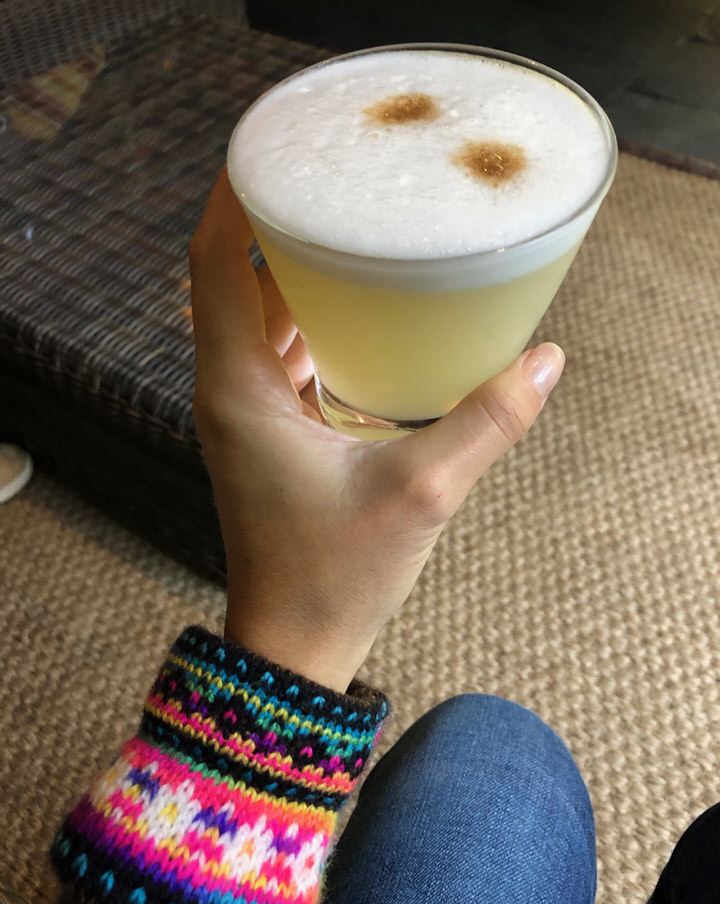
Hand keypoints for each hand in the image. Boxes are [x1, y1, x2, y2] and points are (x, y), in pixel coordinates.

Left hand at [189, 170, 564, 691]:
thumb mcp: (420, 493)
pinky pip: (273, 353)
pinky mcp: (265, 433)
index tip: (274, 151)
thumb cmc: (336, 576)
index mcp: (238, 389)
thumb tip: (544, 362)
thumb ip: (485, 423)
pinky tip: (351, 307)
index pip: (213, 263)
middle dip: (273, 224)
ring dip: (289, 273)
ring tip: (347, 229)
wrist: (294, 643)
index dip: (234, 198)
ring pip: (252, 316)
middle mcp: (227, 390)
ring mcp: (242, 412)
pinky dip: (302, 320)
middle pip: (231, 278)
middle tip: (333, 182)